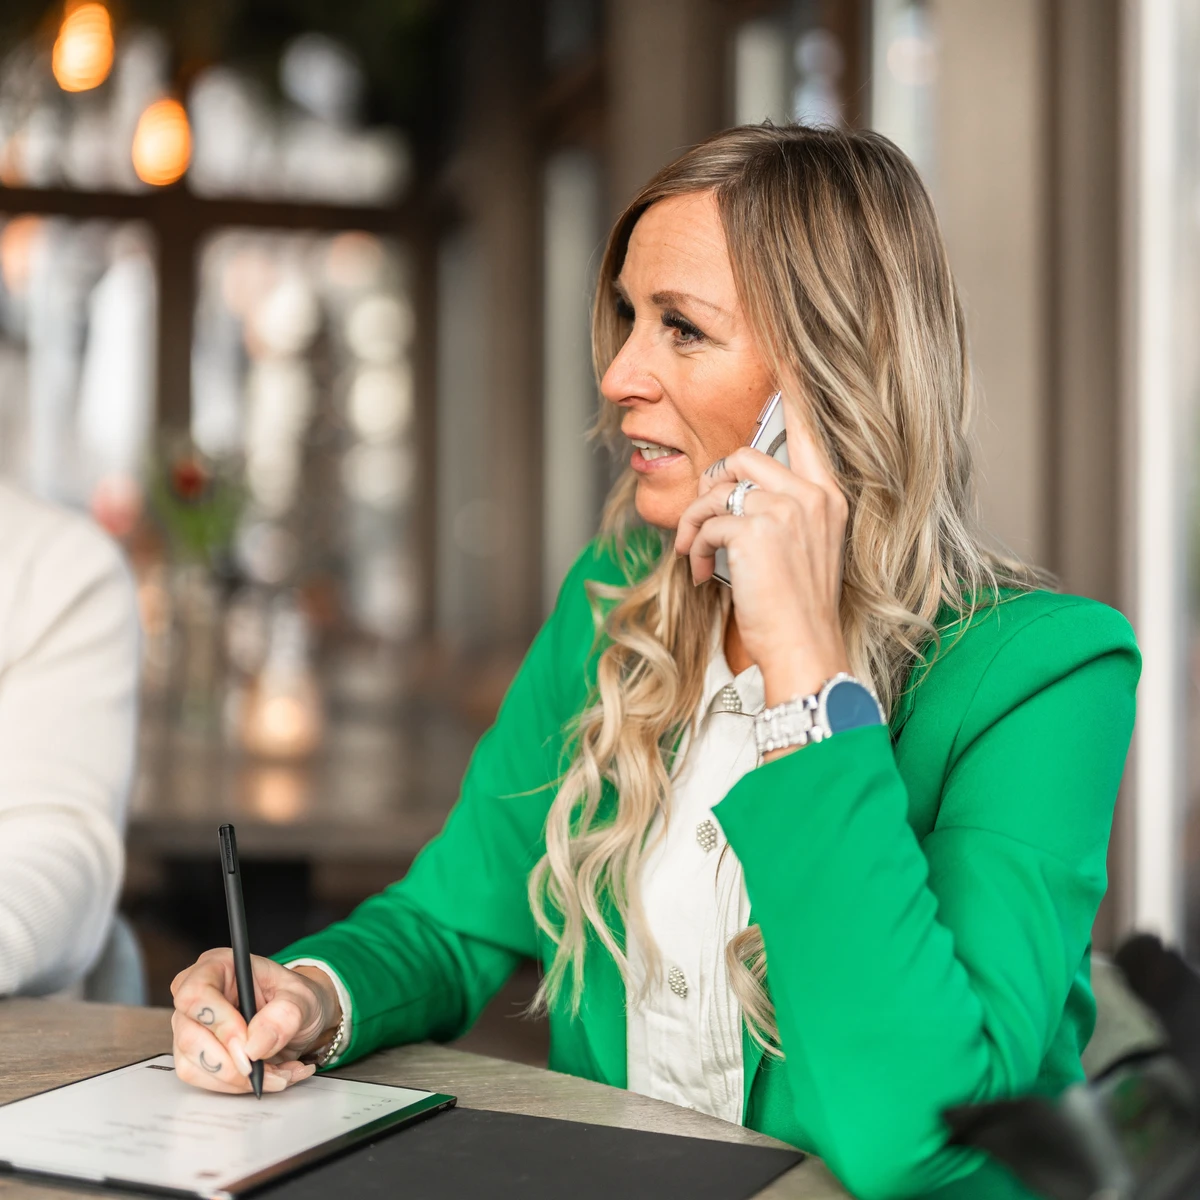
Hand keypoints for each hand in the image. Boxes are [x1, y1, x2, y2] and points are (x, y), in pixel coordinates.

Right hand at [170, 948, 337, 1093]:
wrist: (301, 1018)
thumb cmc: (296, 998)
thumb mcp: (303, 998)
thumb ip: (284, 1015)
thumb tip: (255, 1045)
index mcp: (219, 966)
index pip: (196, 994)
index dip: (219, 1024)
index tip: (248, 1046)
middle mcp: (198, 997)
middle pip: (189, 1036)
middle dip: (230, 1062)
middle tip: (263, 1069)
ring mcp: (192, 1028)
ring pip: (193, 1065)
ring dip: (238, 1080)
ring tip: (277, 1073)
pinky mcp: (196, 1055)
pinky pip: (204, 1081)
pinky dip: (237, 1087)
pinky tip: (266, 1076)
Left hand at [674, 398, 850, 706]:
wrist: (805, 650)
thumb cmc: (798, 608)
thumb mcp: (803, 550)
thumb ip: (784, 511)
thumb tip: (735, 491)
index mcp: (828, 495)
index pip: (807, 428)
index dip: (792, 391)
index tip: (784, 354)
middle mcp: (812, 495)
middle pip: (743, 456)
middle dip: (711, 488)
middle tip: (703, 524)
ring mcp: (786, 511)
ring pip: (715, 489)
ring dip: (694, 523)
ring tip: (696, 555)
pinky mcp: (755, 532)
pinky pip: (703, 522)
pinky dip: (691, 548)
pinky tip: (700, 574)